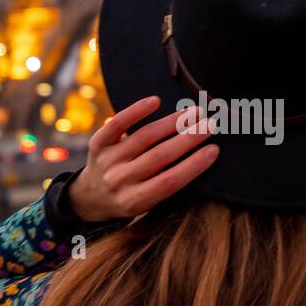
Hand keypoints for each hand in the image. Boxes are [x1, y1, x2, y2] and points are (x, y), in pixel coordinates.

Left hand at [66, 95, 219, 221]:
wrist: (91, 198)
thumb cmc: (131, 198)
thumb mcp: (148, 204)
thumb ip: (167, 185)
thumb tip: (202, 155)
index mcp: (135, 201)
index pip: (170, 181)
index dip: (194, 165)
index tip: (214, 149)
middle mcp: (120, 181)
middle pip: (160, 156)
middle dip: (189, 138)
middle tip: (210, 124)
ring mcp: (107, 161)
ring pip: (144, 137)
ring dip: (172, 122)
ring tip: (194, 112)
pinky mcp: (97, 144)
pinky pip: (117, 124)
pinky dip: (136, 111)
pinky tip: (156, 101)